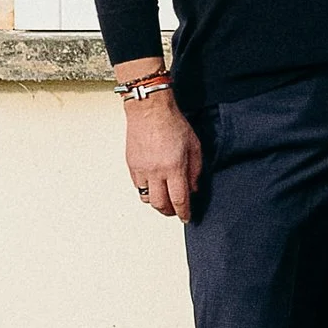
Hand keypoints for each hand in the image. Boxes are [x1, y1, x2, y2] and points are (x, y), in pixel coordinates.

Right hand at [122, 91, 201, 221]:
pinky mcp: (131, 166)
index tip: (186, 218)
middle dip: (169, 212)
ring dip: (156, 203)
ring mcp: (141, 170)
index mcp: (174, 167)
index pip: (179, 199)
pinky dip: (146, 190)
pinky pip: (138, 186)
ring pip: (146, 198)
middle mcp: (156, 172)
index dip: (184, 212)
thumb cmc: (173, 123)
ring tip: (164, 200)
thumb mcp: (194, 145)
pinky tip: (154, 185)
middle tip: (175, 212)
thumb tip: (193, 188)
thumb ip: (195, 169)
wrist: (150, 110)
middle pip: (160, 204)